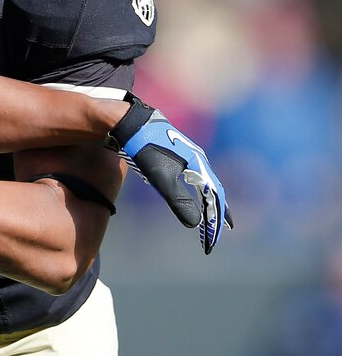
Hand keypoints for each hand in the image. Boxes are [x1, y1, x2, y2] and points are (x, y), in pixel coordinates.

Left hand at [107, 94, 232, 253]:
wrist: (133, 121)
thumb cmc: (146, 148)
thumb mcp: (161, 177)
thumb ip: (179, 200)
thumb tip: (195, 224)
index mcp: (199, 166)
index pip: (214, 197)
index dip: (215, 219)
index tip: (214, 238)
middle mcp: (199, 160)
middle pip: (215, 189)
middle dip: (220, 210)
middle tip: (227, 228)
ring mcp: (190, 155)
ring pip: (206, 181)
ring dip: (212, 199)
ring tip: (216, 213)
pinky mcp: (179, 153)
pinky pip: (197, 174)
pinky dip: (201, 188)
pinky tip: (198, 190)